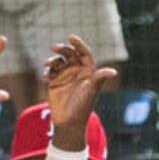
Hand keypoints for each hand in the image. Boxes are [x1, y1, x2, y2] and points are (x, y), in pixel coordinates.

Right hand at [43, 35, 117, 150]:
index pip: (84, 53)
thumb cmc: (84, 106)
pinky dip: (47, 70)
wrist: (70, 121)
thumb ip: (100, 78)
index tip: (71, 37)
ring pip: (58, 61)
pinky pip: (50, 71)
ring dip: (53, 60)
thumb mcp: (92, 90)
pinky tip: (45, 75)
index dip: (79, 44)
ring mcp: (65, 76)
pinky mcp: (54, 82)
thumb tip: (113, 71)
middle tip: (55, 47)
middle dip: (63, 49)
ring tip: (48, 64)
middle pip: (70, 54)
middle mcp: (77, 71)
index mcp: (88, 71)